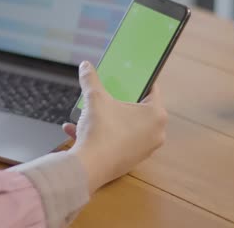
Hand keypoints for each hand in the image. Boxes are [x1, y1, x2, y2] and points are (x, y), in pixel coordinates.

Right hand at [63, 61, 166, 193]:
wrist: (89, 167)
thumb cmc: (100, 129)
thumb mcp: (94, 98)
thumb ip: (90, 79)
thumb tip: (85, 65)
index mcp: (156, 115)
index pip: (152, 90)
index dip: (139, 81)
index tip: (128, 78)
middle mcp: (156, 133)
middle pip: (138, 110)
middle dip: (119, 102)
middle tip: (107, 95)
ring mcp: (144, 150)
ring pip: (124, 127)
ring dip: (105, 119)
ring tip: (86, 114)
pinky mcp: (130, 161)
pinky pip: (117, 142)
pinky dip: (101, 135)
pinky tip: (76, 131)